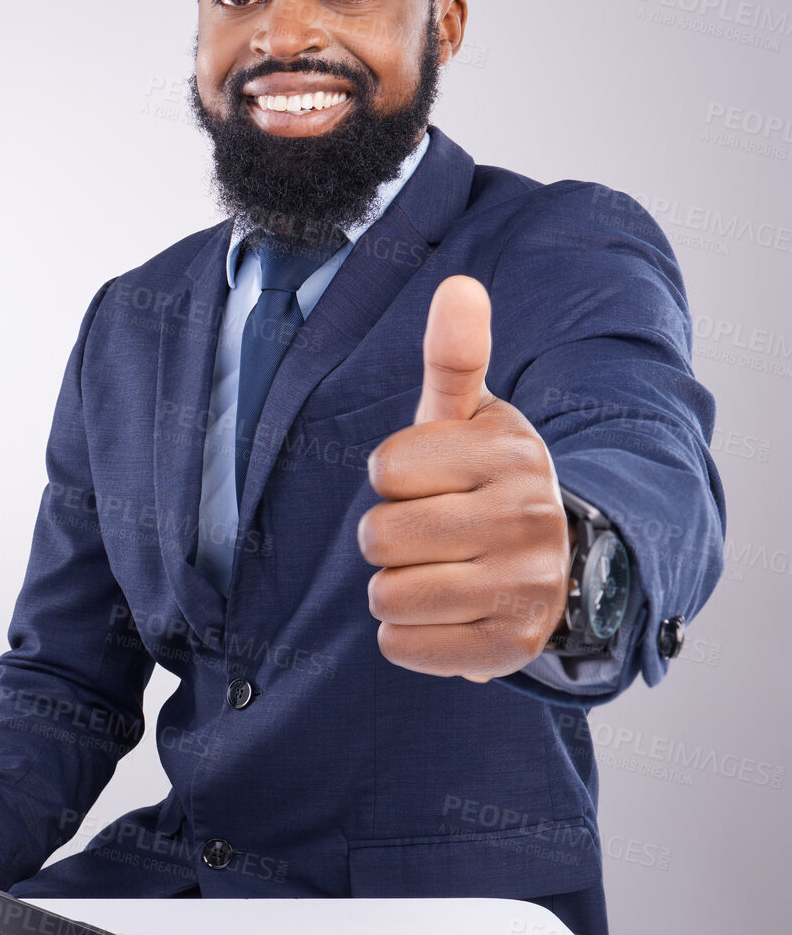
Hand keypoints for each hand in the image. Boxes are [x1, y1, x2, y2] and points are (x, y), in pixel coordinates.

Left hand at [356, 275, 573, 681]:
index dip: (393, 475)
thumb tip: (457, 285)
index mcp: (509, 453)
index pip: (385, 467)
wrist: (556, 564)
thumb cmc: (483, 480)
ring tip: (436, 573)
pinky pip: (401, 647)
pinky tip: (442, 614)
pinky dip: (405, 636)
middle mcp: (527, 519)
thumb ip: (453, 354)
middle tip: (429, 531)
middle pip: (378, 537)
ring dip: (391, 589)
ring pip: (385, 597)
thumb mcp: (470, 417)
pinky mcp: (509, 649)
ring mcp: (524, 588)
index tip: (430, 479)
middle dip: (386, 537)